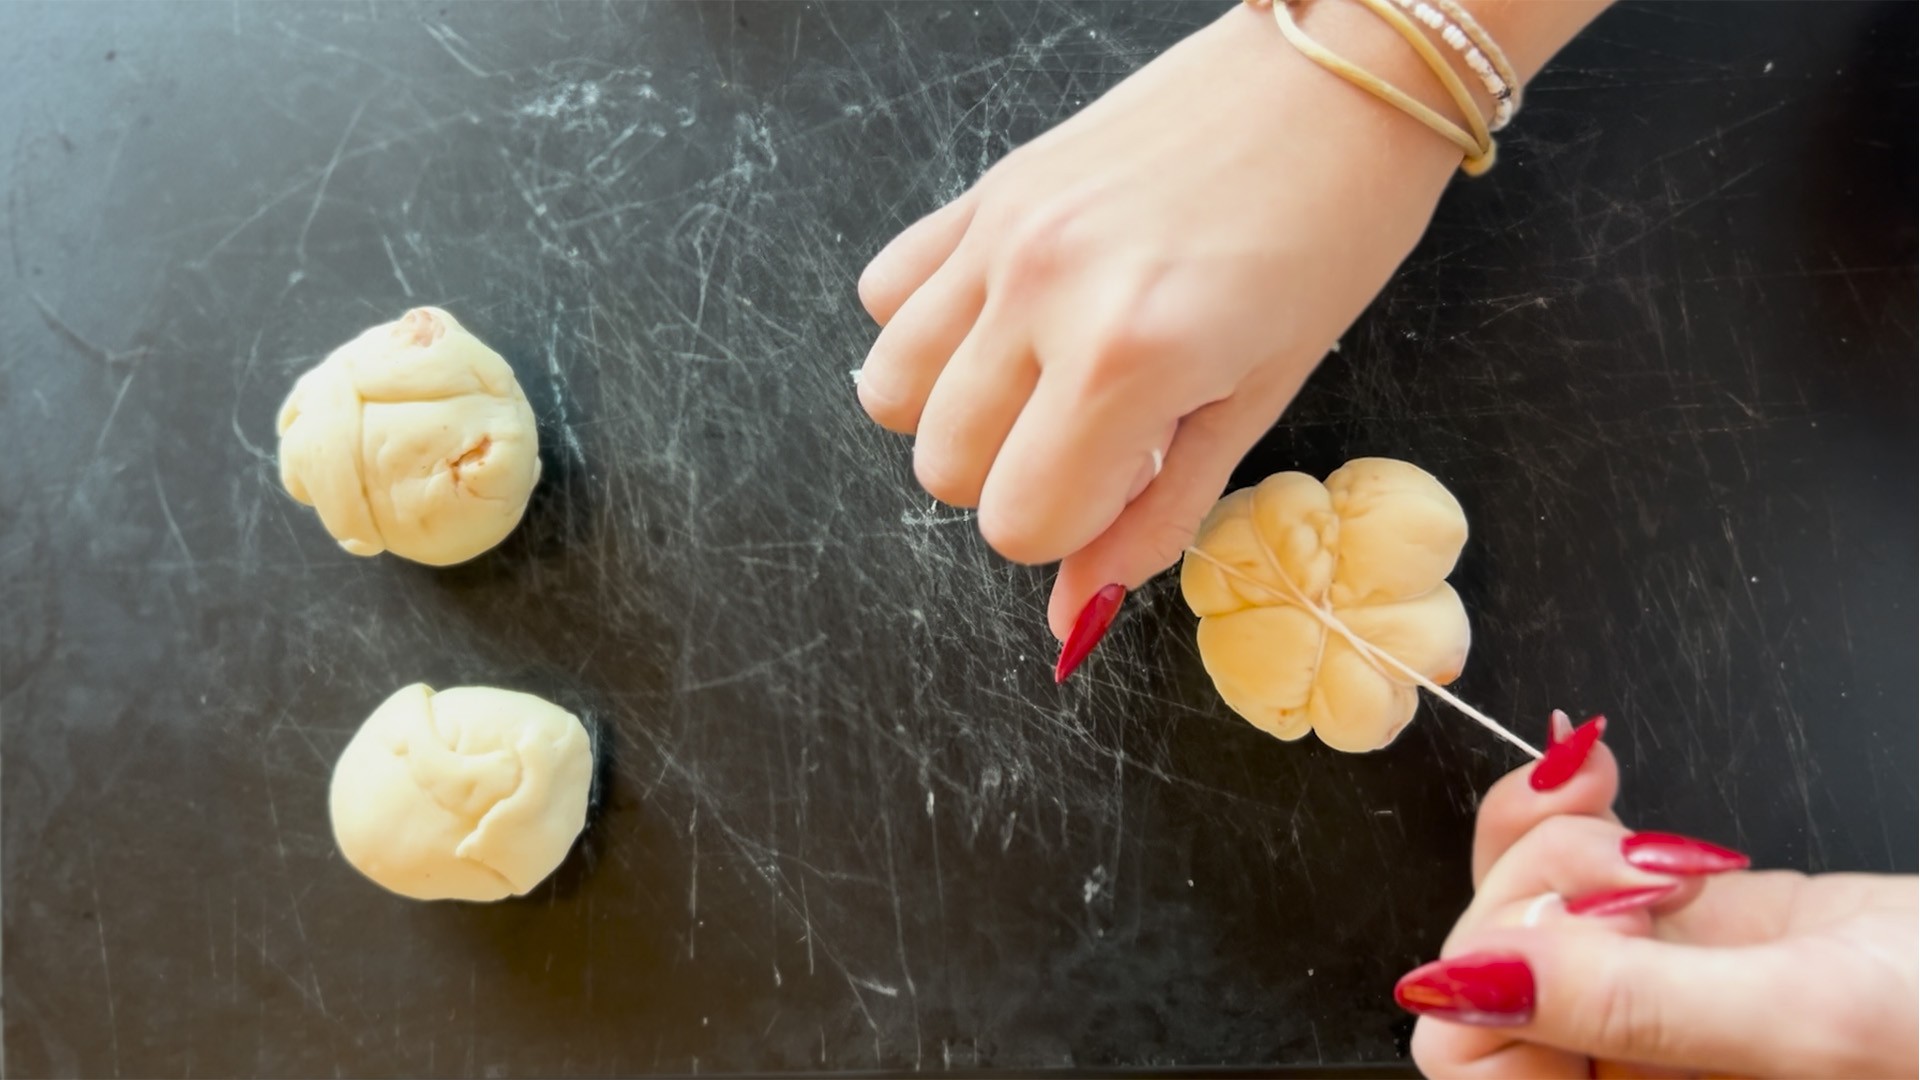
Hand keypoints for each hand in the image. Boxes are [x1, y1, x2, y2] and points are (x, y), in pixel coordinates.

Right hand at [855, 2, 1463, 641]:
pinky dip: (929, 329)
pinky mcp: (984, 189)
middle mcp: (1039, 291)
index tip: (1127, 482)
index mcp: (1127, 357)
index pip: (1017, 522)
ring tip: (1042, 382)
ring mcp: (998, 233)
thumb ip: (1155, 515)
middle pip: (944, 468)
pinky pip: (886, 294)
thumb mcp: (1260, 399)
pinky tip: (1006, 320)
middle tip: (1098, 433)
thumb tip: (1074, 621)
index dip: (1071, 528)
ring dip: (957, 414)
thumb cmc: (1331, 235)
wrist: (1339, 70)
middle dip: (1015, 477)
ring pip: (890, 392)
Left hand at [1405, 713, 1919, 1078]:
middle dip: (1544, 890)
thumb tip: (1463, 982)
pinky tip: (1600, 777)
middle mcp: (1612, 1071)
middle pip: (1476, 969)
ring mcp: (1629, 992)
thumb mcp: (1809, 1027)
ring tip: (1669, 846)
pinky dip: (1563, 807)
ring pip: (1508, 902)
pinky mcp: (1657, 924)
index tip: (1590, 932)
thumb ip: (1629, 1007)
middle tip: (1657, 873)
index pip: (1467, 1066)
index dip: (1502, 985)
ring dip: (1559, 839)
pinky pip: (1555, 861)